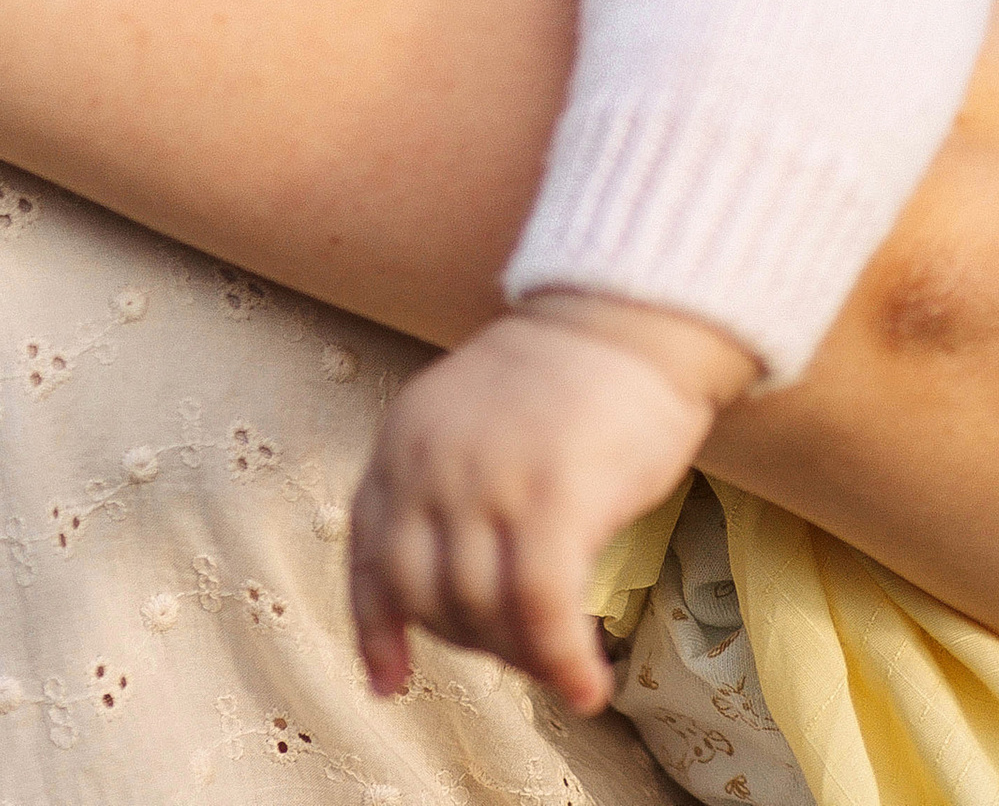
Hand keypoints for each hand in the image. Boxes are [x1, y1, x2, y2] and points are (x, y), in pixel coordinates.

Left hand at [347, 293, 758, 715]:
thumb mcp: (468, 418)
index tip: (389, 682)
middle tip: (521, 649)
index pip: (369, 552)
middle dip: (470, 641)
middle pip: (424, 597)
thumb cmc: (565, 378)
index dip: (374, 625)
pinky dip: (562, 663)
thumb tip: (450, 588)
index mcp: (404, 437)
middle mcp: (432, 462)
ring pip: (481, 614)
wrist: (628, 313)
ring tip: (561, 660)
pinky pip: (543, 614)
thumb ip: (443, 484)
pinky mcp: (555, 499)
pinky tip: (589, 685)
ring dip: (522, 657)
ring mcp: (489, 481)